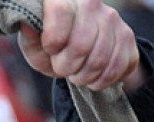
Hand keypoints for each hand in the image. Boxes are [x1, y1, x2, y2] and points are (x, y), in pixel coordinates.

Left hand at [17, 0, 142, 91]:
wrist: (78, 48)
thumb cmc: (51, 45)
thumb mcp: (34, 43)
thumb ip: (30, 36)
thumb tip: (27, 24)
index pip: (60, 14)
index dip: (53, 42)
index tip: (51, 49)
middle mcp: (91, 3)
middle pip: (80, 46)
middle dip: (67, 67)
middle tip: (64, 68)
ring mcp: (112, 19)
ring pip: (100, 60)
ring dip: (84, 77)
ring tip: (78, 74)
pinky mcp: (127, 36)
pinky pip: (118, 67)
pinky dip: (102, 80)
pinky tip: (94, 77)